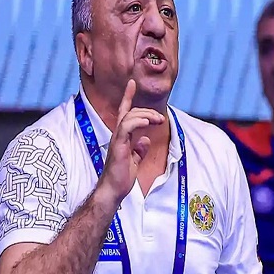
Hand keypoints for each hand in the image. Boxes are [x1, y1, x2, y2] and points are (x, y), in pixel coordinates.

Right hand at [97, 79, 164, 203]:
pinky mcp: (118, 146)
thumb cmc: (121, 178)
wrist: (113, 191)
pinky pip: (126, 127)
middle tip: (160, 118)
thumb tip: (145, 140)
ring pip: (129, 116)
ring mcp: (117, 140)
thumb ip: (139, 150)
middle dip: (147, 111)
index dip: (128, 97)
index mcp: (122, 138)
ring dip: (145, 115)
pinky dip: (137, 122)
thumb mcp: (134, 162)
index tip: (131, 83)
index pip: (124, 112)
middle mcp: (118, 136)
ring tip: (158, 120)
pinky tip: (147, 124)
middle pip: (130, 112)